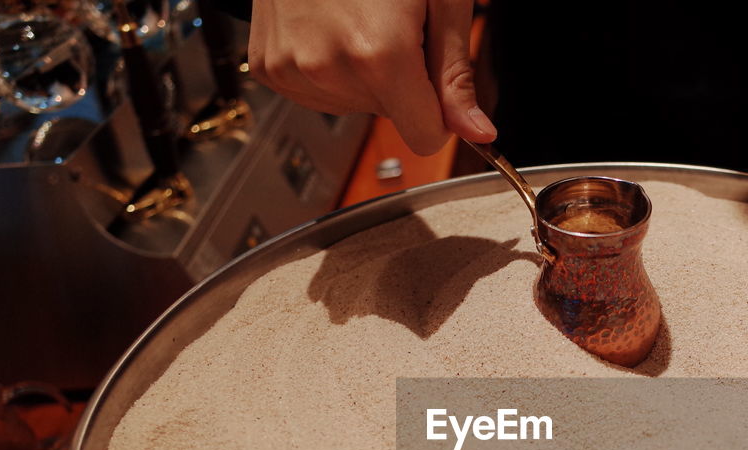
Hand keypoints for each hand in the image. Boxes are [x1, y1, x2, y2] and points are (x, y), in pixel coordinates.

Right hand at [247, 0, 496, 154]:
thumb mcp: (439, 0)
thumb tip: (478, 132)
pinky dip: (330, 69)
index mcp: (378, 55)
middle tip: (390, 24)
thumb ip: (454, 74)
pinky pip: (317, 94)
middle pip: (391, 119)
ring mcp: (292, 69)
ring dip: (363, 74)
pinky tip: (329, 28)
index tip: (434, 74)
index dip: (439, 111)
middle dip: (401, 82)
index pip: (426, 139)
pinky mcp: (269, 67)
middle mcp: (328, 68)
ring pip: (354, 106)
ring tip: (355, 19)